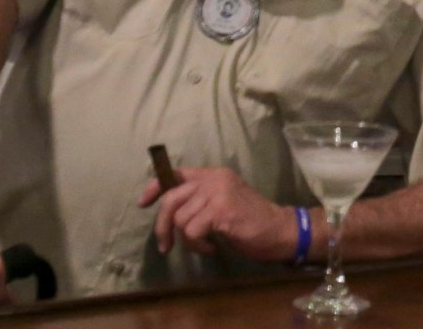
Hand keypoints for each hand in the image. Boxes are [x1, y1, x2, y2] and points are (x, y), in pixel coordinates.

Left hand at [140, 166, 297, 260]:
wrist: (280, 230)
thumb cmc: (251, 221)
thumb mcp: (223, 202)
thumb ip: (201, 200)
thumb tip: (171, 211)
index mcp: (214, 174)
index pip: (176, 174)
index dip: (155, 188)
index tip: (143, 203)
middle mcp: (214, 179)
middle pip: (172, 199)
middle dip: (162, 226)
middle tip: (165, 246)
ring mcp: (218, 193)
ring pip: (181, 219)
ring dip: (188, 240)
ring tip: (204, 245)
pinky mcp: (221, 210)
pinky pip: (192, 231)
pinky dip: (198, 245)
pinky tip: (212, 248)